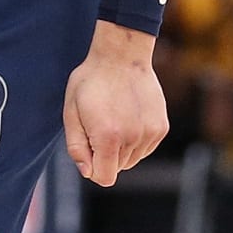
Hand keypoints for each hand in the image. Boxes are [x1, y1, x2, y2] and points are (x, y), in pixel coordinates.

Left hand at [64, 23, 167, 186]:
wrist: (121, 54)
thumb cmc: (91, 81)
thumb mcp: (71, 111)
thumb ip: (76, 147)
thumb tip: (87, 172)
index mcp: (108, 136)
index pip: (104, 177)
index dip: (93, 167)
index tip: (89, 147)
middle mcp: (132, 138)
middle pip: (118, 167)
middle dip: (106, 153)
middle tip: (100, 123)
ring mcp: (150, 132)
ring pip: (132, 159)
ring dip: (122, 147)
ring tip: (115, 117)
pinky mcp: (161, 127)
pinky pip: (145, 148)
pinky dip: (136, 139)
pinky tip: (129, 115)